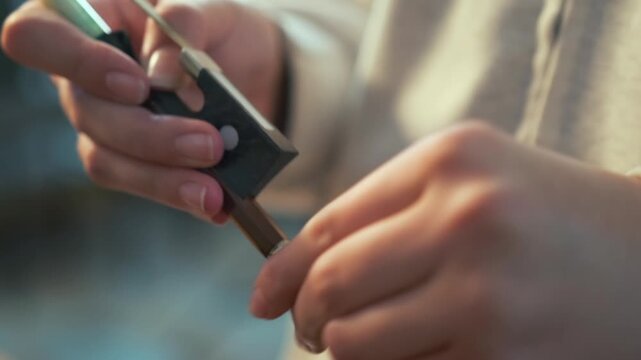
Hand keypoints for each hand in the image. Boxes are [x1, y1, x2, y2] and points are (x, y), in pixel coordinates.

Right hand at [1, 0, 284, 220]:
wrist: (248, 65)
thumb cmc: (215, 28)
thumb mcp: (210, 11)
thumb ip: (183, 27)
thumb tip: (162, 77)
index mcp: (86, 20)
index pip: (37, 37)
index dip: (78, 63)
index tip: (137, 84)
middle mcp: (82, 78)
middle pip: (86, 112)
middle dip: (149, 135)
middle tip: (210, 144)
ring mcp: (104, 124)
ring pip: (108, 160)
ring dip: (163, 180)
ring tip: (213, 192)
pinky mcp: (134, 160)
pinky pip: (143, 183)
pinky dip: (181, 193)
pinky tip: (218, 204)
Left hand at [251, 122, 640, 358]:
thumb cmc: (543, 212)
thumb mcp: (465, 178)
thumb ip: (382, 212)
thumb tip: (293, 275)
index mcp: (445, 162)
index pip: (328, 226)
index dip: (282, 269)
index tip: (264, 297)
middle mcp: (463, 219)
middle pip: (332, 285)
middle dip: (306, 317)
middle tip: (311, 329)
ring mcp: (484, 293)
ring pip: (355, 343)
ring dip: (346, 349)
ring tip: (368, 338)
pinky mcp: (499, 357)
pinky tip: (420, 351)